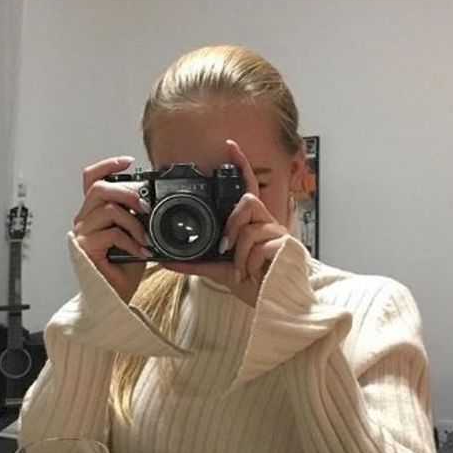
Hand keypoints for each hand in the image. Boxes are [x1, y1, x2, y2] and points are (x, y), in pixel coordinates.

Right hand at [73, 156, 151, 302]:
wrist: (112, 298)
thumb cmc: (122, 269)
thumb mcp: (134, 236)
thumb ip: (136, 217)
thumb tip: (151, 202)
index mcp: (94, 213)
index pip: (91, 179)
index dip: (108, 165)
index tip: (129, 161)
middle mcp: (84, 220)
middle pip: (99, 188)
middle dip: (127, 192)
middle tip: (146, 207)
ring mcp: (82, 234)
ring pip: (108, 209)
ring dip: (133, 221)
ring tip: (144, 237)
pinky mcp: (85, 248)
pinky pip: (111, 233)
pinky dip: (131, 241)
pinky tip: (140, 251)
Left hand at [161, 140, 288, 306]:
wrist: (276, 305)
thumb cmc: (256, 284)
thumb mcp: (220, 271)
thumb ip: (196, 262)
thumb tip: (167, 260)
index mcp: (254, 225)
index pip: (249, 188)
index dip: (241, 166)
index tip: (230, 147)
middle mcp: (268, 224)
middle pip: (249, 201)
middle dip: (233, 224)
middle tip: (226, 246)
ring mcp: (278, 234)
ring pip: (249, 227)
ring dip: (239, 253)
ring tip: (242, 269)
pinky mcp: (285, 247)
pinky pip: (258, 247)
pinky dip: (248, 264)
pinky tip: (252, 274)